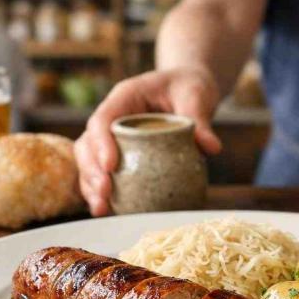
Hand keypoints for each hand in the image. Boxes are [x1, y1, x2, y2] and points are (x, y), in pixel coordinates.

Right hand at [74, 67, 221, 215]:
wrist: (188, 89)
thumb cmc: (189, 87)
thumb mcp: (196, 95)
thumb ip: (199, 118)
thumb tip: (211, 148)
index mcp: (125, 97)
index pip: (103, 118)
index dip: (101, 142)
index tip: (111, 165)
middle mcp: (112, 117)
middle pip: (88, 143)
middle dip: (91, 170)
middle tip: (105, 193)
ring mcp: (112, 137)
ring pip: (89, 161)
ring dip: (91, 186)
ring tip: (101, 209)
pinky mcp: (120, 154)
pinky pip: (104, 173)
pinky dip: (104, 192)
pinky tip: (109, 211)